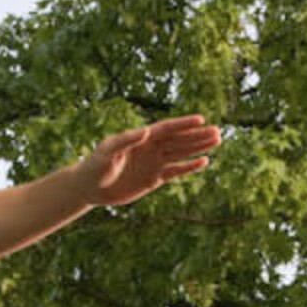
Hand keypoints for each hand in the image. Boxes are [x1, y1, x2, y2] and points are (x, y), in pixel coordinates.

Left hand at [78, 115, 221, 207]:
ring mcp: (154, 163)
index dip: (183, 124)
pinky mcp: (153, 179)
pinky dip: (189, 167)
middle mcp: (151, 148)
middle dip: (197, 135)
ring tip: (217, 141)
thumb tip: (147, 130)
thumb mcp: (107, 152)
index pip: (166, 128)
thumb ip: (126, 140)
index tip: (200, 119)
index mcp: (141, 138)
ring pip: (181, 153)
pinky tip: (203, 162)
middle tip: (217, 132)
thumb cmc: (94, 166)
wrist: (89, 188)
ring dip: (198, 147)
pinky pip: (175, 171)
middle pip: (178, 139)